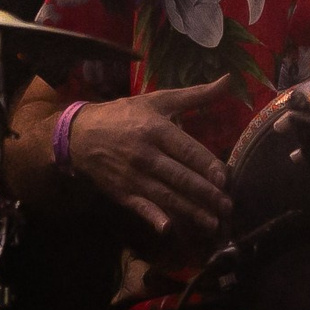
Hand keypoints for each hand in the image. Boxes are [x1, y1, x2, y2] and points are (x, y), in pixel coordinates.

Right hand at [64, 76, 236, 243]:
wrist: (79, 135)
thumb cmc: (124, 115)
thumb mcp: (158, 100)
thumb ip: (196, 95)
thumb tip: (229, 80)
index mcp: (155, 128)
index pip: (186, 150)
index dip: (206, 165)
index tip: (225, 179)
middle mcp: (145, 154)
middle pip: (179, 176)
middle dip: (205, 194)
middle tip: (227, 206)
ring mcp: (133, 176)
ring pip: (166, 196)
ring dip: (190, 211)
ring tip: (213, 223)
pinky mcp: (122, 192)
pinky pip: (142, 207)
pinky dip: (154, 218)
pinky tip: (168, 228)